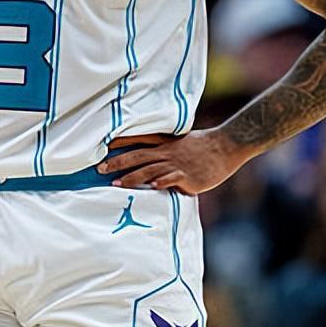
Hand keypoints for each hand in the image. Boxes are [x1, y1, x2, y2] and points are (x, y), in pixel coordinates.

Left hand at [98, 130, 247, 193]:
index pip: (138, 140)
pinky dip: (161, 181)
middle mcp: (167, 152)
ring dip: (132, 177)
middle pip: (137, 156)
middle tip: (100, 168)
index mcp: (165, 142)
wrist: (225, 147)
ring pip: (149, 169)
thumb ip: (166, 149)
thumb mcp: (182, 142)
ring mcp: (176, 164)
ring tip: (117, 184)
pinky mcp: (187, 176)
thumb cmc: (204, 147)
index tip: (103, 145)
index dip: (121, 142)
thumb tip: (153, 159)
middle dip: (118, 162)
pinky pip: (172, 179)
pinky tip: (152, 186)